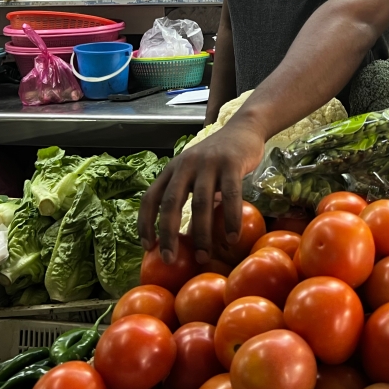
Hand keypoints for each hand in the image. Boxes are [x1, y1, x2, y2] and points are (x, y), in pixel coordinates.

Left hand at [138, 117, 266, 264]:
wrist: (243, 129)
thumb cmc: (218, 157)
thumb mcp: (197, 173)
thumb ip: (190, 197)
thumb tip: (187, 236)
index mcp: (172, 169)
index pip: (150, 197)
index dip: (145, 223)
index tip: (147, 247)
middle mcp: (185, 165)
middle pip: (171, 202)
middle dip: (168, 234)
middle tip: (169, 259)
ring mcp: (208, 163)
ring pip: (200, 203)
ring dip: (201, 233)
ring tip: (203, 256)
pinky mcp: (231, 163)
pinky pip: (231, 196)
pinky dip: (231, 219)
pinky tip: (232, 237)